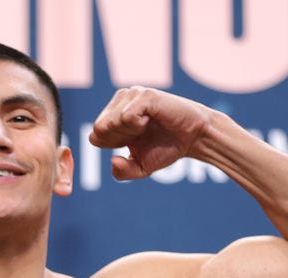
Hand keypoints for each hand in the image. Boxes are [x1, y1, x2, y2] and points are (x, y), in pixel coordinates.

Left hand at [89, 88, 212, 179]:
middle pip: (99, 128)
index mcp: (114, 117)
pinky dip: (137, 125)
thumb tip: (113, 161)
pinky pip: (126, 116)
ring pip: (111, 121)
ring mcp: (132, 95)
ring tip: (147, 127)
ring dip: (130, 132)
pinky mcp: (145, 95)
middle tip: (141, 135)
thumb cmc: (166, 149)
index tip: (131, 145)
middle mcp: (120, 102)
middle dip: (119, 140)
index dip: (111, 146)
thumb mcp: (140, 167)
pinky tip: (149, 121)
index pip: (94, 135)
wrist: (193, 138)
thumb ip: (122, 172)